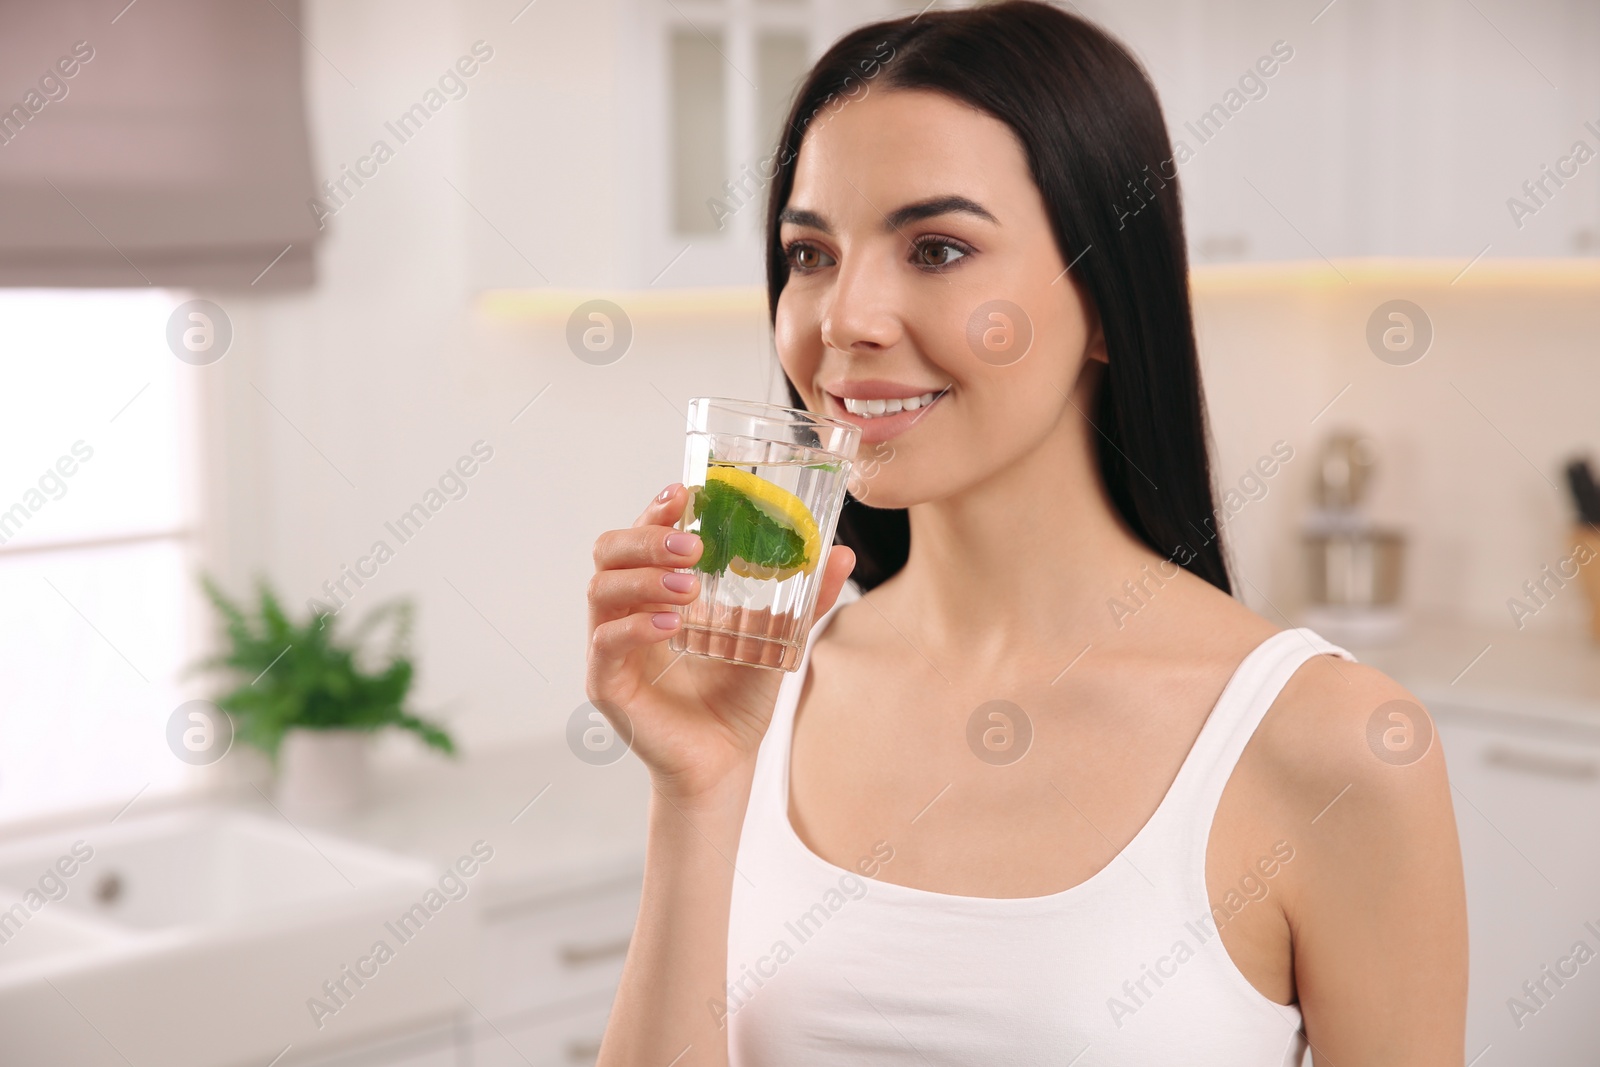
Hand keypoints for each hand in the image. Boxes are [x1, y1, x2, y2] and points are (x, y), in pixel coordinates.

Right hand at [586, 483, 855, 806]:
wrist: (727, 759)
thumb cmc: (739, 694)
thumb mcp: (776, 636)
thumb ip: (805, 597)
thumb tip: (841, 553)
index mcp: (656, 589)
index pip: (640, 536)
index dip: (656, 510)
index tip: (685, 493)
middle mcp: (626, 610)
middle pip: (608, 552)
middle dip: (646, 538)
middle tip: (693, 545)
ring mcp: (610, 647)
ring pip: (601, 590)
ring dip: (645, 579)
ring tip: (691, 587)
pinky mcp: (607, 685)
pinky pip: (605, 643)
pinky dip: (635, 628)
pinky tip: (672, 624)